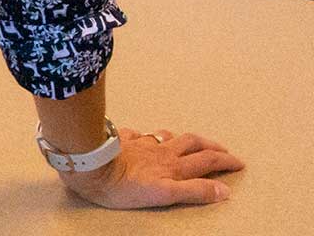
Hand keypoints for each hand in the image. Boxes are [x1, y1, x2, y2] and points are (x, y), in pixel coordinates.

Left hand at [58, 127, 243, 208]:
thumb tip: (223, 190)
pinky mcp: (119, 139)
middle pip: (191, 143)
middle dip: (210, 145)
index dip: (225, 161)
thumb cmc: (125, 185)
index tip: (239, 163)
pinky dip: (145, 135)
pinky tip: (140, 136)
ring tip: (186, 141)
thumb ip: (194, 191)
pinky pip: (136, 134)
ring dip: (181, 138)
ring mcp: (139, 143)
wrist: (90, 165)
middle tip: (222, 149)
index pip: (207, 161)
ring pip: (165, 136)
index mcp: (174, 165)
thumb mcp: (165, 194)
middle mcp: (160, 151)